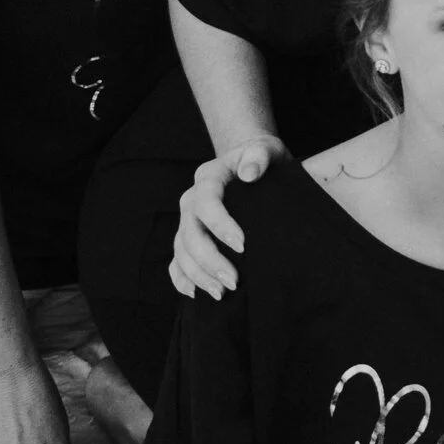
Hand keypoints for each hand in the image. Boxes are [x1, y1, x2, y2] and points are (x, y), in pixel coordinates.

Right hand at [169, 137, 285, 298]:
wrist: (251, 163)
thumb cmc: (261, 158)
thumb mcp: (267, 149)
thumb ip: (260, 156)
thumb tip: (249, 173)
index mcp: (208, 177)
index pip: (206, 202)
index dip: (220, 225)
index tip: (242, 245)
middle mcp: (191, 200)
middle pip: (190, 233)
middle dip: (209, 260)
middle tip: (234, 281)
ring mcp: (187, 220)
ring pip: (181, 251)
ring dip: (198, 275)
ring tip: (221, 293)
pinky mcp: (188, 237)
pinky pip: (176, 261)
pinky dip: (182, 279)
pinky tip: (196, 294)